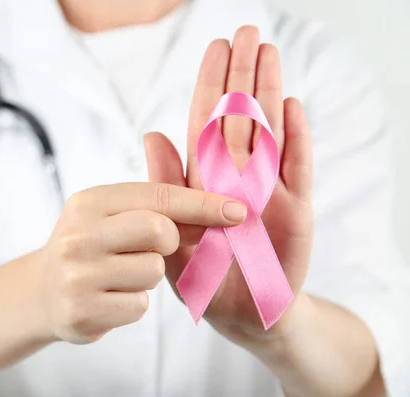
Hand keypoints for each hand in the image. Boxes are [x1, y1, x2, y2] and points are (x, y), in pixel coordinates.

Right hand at [37, 183, 246, 343]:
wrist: (42, 290)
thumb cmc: (91, 247)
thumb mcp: (114, 217)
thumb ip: (160, 211)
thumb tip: (221, 210)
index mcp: (89, 202)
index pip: (157, 196)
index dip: (202, 203)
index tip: (238, 211)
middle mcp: (79, 235)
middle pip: (159, 230)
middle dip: (170, 240)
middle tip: (155, 246)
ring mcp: (77, 275)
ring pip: (153, 271)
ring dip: (148, 275)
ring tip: (121, 274)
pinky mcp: (80, 311)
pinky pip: (138, 305)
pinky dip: (133, 302)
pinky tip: (111, 297)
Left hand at [145, 26, 313, 340]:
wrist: (239, 314)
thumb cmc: (202, 275)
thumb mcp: (173, 231)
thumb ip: (166, 183)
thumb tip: (150, 133)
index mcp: (206, 177)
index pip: (207, 121)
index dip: (211, 85)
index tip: (215, 47)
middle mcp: (238, 175)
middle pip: (241, 116)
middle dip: (242, 74)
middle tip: (247, 31)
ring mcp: (269, 189)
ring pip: (269, 132)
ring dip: (269, 93)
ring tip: (270, 53)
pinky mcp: (295, 210)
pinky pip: (296, 170)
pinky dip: (295, 140)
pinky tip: (292, 107)